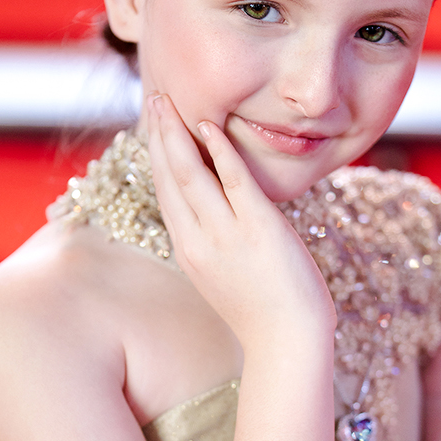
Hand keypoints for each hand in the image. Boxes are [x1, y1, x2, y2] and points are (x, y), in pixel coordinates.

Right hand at [145, 94, 335, 356]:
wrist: (287, 342)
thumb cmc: (264, 312)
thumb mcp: (224, 274)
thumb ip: (213, 241)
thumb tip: (216, 212)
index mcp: (187, 251)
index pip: (165, 193)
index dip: (157, 156)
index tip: (152, 127)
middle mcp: (198, 240)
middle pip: (169, 177)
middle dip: (159, 135)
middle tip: (154, 98)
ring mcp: (226, 234)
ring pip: (190, 174)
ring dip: (177, 133)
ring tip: (168, 101)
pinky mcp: (258, 227)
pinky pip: (233, 180)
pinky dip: (219, 150)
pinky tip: (209, 126)